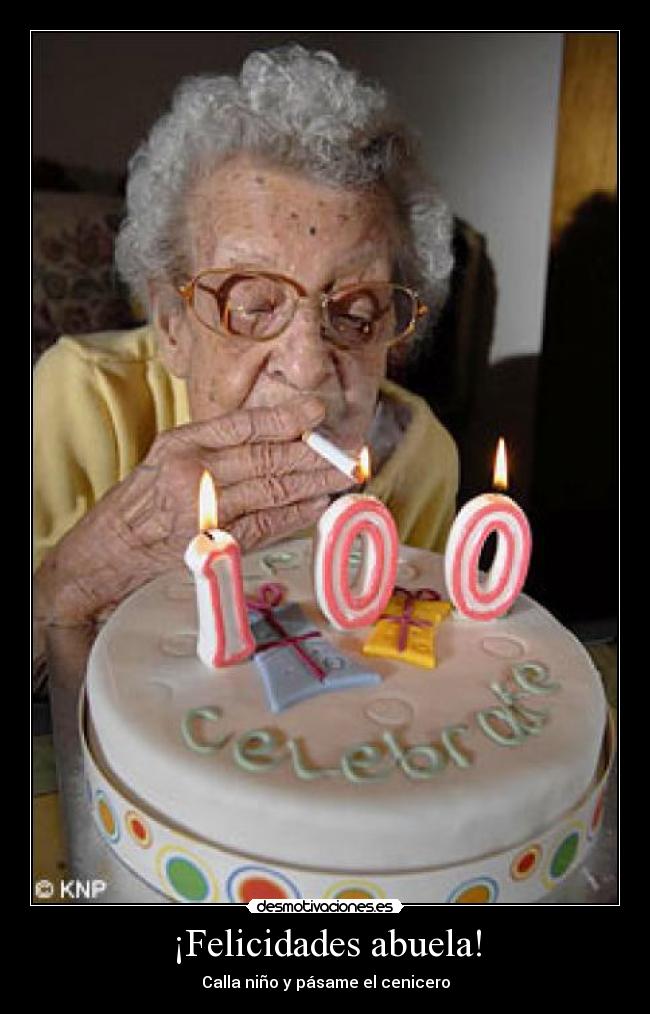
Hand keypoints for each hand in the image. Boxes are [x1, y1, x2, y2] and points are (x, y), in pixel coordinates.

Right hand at [35, 397, 352, 624]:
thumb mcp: (169, 458)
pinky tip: (319, 505)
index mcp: (182, 444)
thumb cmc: (144, 502)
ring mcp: (204, 512)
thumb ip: (218, 447)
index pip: (243, 425)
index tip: (318, 411)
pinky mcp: (213, 544)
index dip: (285, 417)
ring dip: (313, 483)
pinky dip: (295, 515)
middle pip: (266, 458)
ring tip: (344, 475)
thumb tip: (280, 436)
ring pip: (271, 490)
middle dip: (314, 454)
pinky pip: (264, 525)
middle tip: (350, 451)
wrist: (108, 552)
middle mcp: (192, 474)